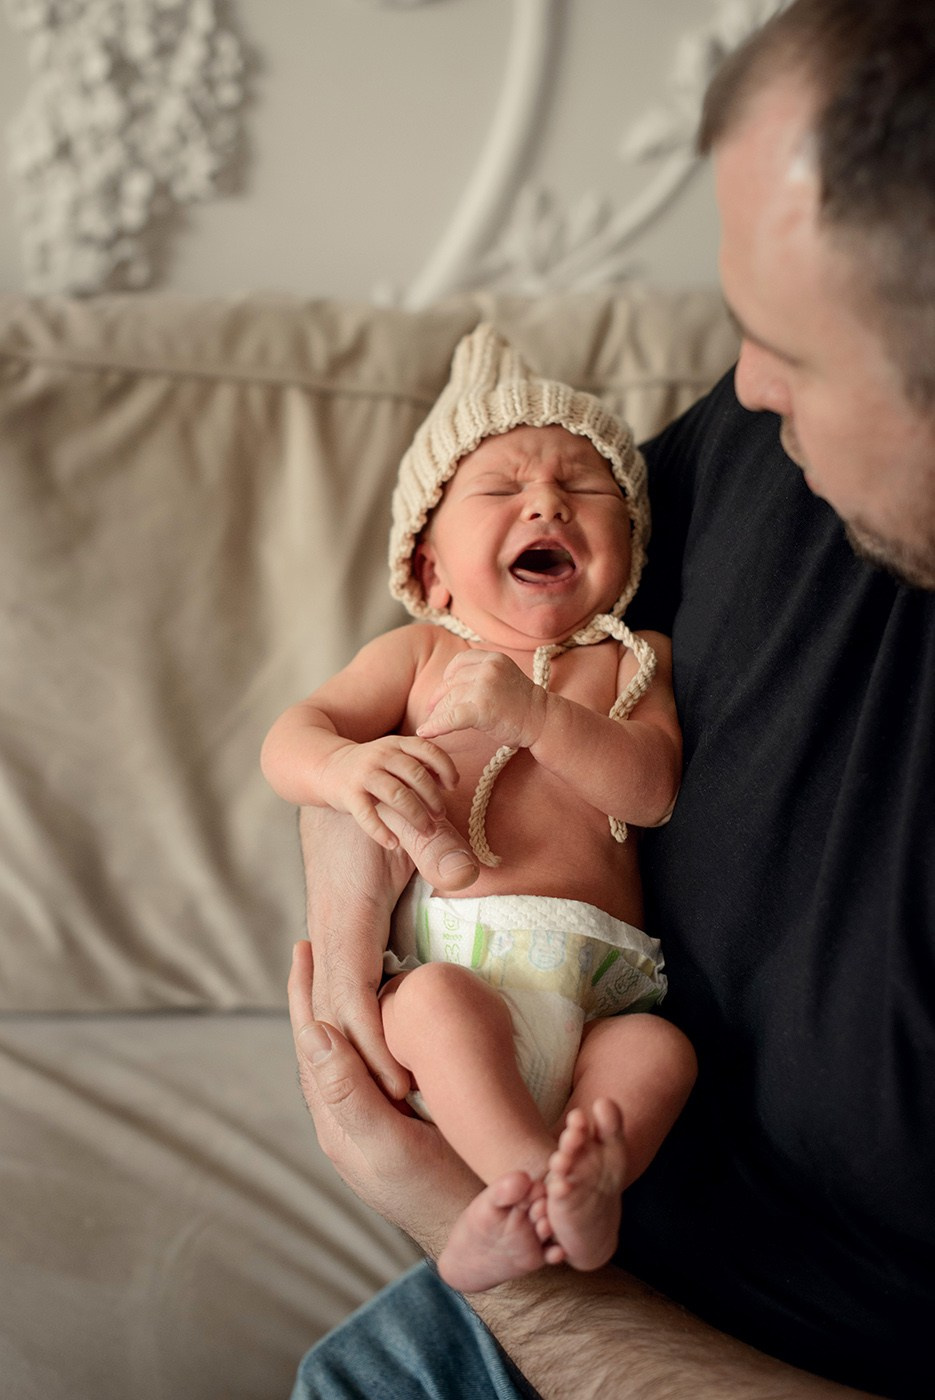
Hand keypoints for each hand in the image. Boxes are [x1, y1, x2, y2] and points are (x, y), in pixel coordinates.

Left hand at [289, 939, 479, 1251]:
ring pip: (345, 1054)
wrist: (482, 1234)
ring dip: (338, 1010)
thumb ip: (348, 1092)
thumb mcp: (389, 1144)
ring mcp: (373, 1123)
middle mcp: (347, 1119)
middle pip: (322, 1043)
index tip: (304, 946)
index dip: (305, 993)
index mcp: (337, 1119)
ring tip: (335, 972)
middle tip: (312, 945)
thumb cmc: (439, 1191)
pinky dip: (366, 1033)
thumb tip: (312, 1031)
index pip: (312, 1042)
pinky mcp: (400, 1124)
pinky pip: (370, 1066)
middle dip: (314, 993)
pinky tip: (379, 1022)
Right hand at [299, 806, 478, 1097]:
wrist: (332, 770)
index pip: (351, 999)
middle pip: (335, 1018)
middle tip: (403, 1120)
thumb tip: (464, 877)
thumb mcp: (403, 811)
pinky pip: (344, 989)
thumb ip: (433, 841)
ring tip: (395, 1102)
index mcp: (346, 915)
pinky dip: (359, 1026)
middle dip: (362, 1070)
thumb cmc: (371, 790)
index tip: (401, 1089)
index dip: (372, 1048)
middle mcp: (332, 931)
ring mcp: (333, 932)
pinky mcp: (345, 929)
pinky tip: (387, 1048)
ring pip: (333, 1007)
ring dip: (357, 1053)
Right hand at [320, 735, 458, 849]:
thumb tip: (450, 781)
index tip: (453, 786)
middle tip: (440, 817)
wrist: (327, 766)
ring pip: (397, 794)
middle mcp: (382, 755)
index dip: (445, 767)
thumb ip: (420, 765)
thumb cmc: (372, 767)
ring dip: (416, 815)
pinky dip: (381, 831)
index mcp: (397, 743)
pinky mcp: (348, 794)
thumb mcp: (395, 757)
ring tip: (427, 831)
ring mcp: (364, 774)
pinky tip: (393, 843)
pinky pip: (367, 815)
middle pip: (416, 775)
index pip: (428, 749)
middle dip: (433, 798)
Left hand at [418, 650, 546, 749]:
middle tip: (432, 712)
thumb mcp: (502, 678)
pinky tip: (425, 732)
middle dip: (440, 699)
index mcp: (492, 658)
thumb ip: (479, 676)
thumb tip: (445, 688)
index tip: (443, 691)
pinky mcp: (482, 708)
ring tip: (430, 726)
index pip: (459, 662)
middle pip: (452, 683)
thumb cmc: (521, 705)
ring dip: (438, 715)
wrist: (543, 720)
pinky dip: (436, 726)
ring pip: (450, 700)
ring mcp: (485, 686)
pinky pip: (452, 717)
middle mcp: (488, 668)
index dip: (447, 677)